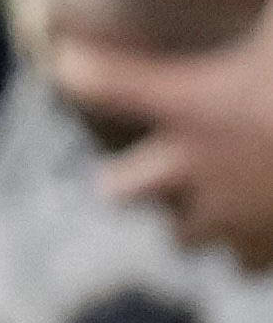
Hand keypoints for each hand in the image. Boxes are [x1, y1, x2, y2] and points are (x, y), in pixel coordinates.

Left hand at [57, 0, 272, 266]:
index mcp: (188, 103)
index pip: (92, 78)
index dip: (74, 63)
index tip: (68, 57)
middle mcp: (196, 167)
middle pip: (122, 188)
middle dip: (127, 180)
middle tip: (137, 166)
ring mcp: (234, 218)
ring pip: (185, 236)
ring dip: (192, 220)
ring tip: (212, 200)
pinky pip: (245, 265)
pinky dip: (252, 251)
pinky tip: (266, 227)